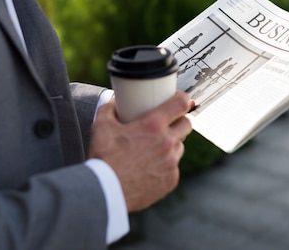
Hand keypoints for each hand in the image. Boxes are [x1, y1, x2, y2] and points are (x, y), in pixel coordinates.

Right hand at [88, 91, 192, 211]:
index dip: (182, 98)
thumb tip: (115, 102)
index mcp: (153, 125)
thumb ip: (109, 109)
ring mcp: (171, 163)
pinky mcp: (171, 180)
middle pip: (186, 124)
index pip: (181, 103)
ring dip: (172, 144)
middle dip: (179, 121)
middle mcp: (167, 142)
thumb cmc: (103, 158)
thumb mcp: (101, 126)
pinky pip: (173, 167)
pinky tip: (151, 167)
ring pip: (180, 146)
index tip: (178, 99)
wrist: (105, 191)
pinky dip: (165, 165)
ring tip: (155, 147)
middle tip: (167, 123)